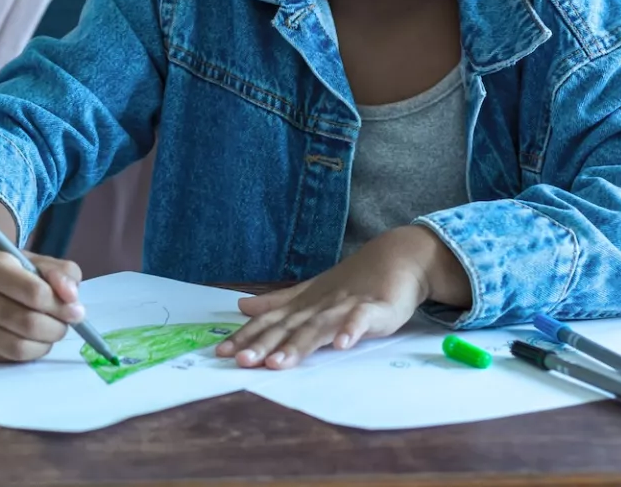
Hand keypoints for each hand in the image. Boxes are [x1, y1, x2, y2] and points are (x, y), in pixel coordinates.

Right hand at [0, 249, 88, 362]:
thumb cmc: (12, 272)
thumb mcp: (37, 262)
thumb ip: (61, 273)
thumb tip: (72, 298)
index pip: (34, 292)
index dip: (61, 305)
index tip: (77, 311)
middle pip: (28, 322)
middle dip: (57, 327)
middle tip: (66, 324)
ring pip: (19, 346)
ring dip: (46, 342)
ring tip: (51, 331)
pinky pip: (10, 357)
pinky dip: (32, 352)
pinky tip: (35, 340)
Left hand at [216, 225, 467, 369]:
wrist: (398, 257)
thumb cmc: (353, 280)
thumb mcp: (311, 292)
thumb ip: (278, 302)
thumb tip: (242, 306)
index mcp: (303, 304)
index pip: (269, 322)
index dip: (246, 336)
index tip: (222, 353)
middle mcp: (319, 306)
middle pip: (288, 327)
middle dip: (264, 345)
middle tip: (242, 362)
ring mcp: (346, 306)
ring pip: (318, 327)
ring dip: (298, 344)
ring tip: (278, 362)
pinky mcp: (375, 309)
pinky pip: (361, 320)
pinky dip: (351, 329)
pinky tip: (341, 344)